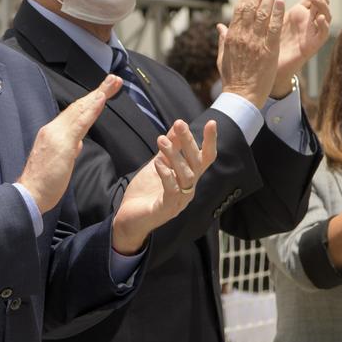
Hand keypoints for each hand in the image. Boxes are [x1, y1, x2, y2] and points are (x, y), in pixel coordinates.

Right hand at [19, 75, 120, 212]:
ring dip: (99, 94)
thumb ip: (68, 150)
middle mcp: (53, 129)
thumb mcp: (59, 163)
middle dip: (98, 91)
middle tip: (114, 79)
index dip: (90, 102)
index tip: (104, 92)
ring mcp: (56, 134)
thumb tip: (78, 144)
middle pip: (79, 106)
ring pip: (80, 109)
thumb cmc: (43, 183)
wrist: (29, 195)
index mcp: (52, 133)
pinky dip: (91, 109)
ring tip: (113, 82)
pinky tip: (101, 99)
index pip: (74, 114)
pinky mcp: (62, 143)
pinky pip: (80, 122)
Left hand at [112, 119, 217, 254]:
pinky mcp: (167, 209)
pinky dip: (166, 175)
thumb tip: (177, 125)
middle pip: (197, 163)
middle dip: (189, 142)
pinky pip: (172, 191)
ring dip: (174, 156)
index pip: (205, 158)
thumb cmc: (145, 192)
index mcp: (188, 177)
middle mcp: (189, 188)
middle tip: (180, 124)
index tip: (212, 122)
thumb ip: (169, 148)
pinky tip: (158, 163)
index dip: (210, 141)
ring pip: (186, 176)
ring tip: (161, 140)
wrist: (129, 219)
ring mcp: (180, 200)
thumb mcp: (157, 164)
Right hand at [217, 0, 284, 107]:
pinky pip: (273, 28)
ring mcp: (255, 43)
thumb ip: (223, 40)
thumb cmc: (232, 79)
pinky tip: (281, 2)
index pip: (239, 10)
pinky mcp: (268, 50)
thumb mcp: (223, 58)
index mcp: (232, 37)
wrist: (242, 96)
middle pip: (250, 7)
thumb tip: (219, 26)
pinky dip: (277, 14)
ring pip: (262, 14)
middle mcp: (243, 36)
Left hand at [272, 0, 330, 97]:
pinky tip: (319, 17)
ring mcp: (312, 32)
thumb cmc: (267, 45)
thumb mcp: (267, 21)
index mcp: (299, 14)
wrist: (268, 69)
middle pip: (321, 1)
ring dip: (322, 3)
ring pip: (325, 14)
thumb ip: (268, 7)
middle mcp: (308, 21)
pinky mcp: (313, 45)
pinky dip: (323, 24)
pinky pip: (322, 33)